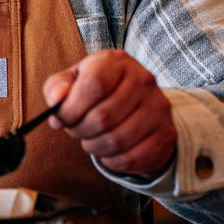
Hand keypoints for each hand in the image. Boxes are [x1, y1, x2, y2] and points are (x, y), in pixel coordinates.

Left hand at [42, 50, 175, 176]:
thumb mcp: (72, 82)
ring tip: (91, 139)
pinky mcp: (166, 133)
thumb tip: (57, 101)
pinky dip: (112, 161)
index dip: (72, 109)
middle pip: (103, 118)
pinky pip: (131, 158)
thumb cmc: (94, 91)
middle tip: (77, 130)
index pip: (94, 86)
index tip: (62, 118)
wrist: (134, 103)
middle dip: (80, 131)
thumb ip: (57, 88)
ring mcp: (158, 107)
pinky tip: (108, 151)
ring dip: (94, 147)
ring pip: (116, 141)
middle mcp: (143, 80)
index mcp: (116, 62)